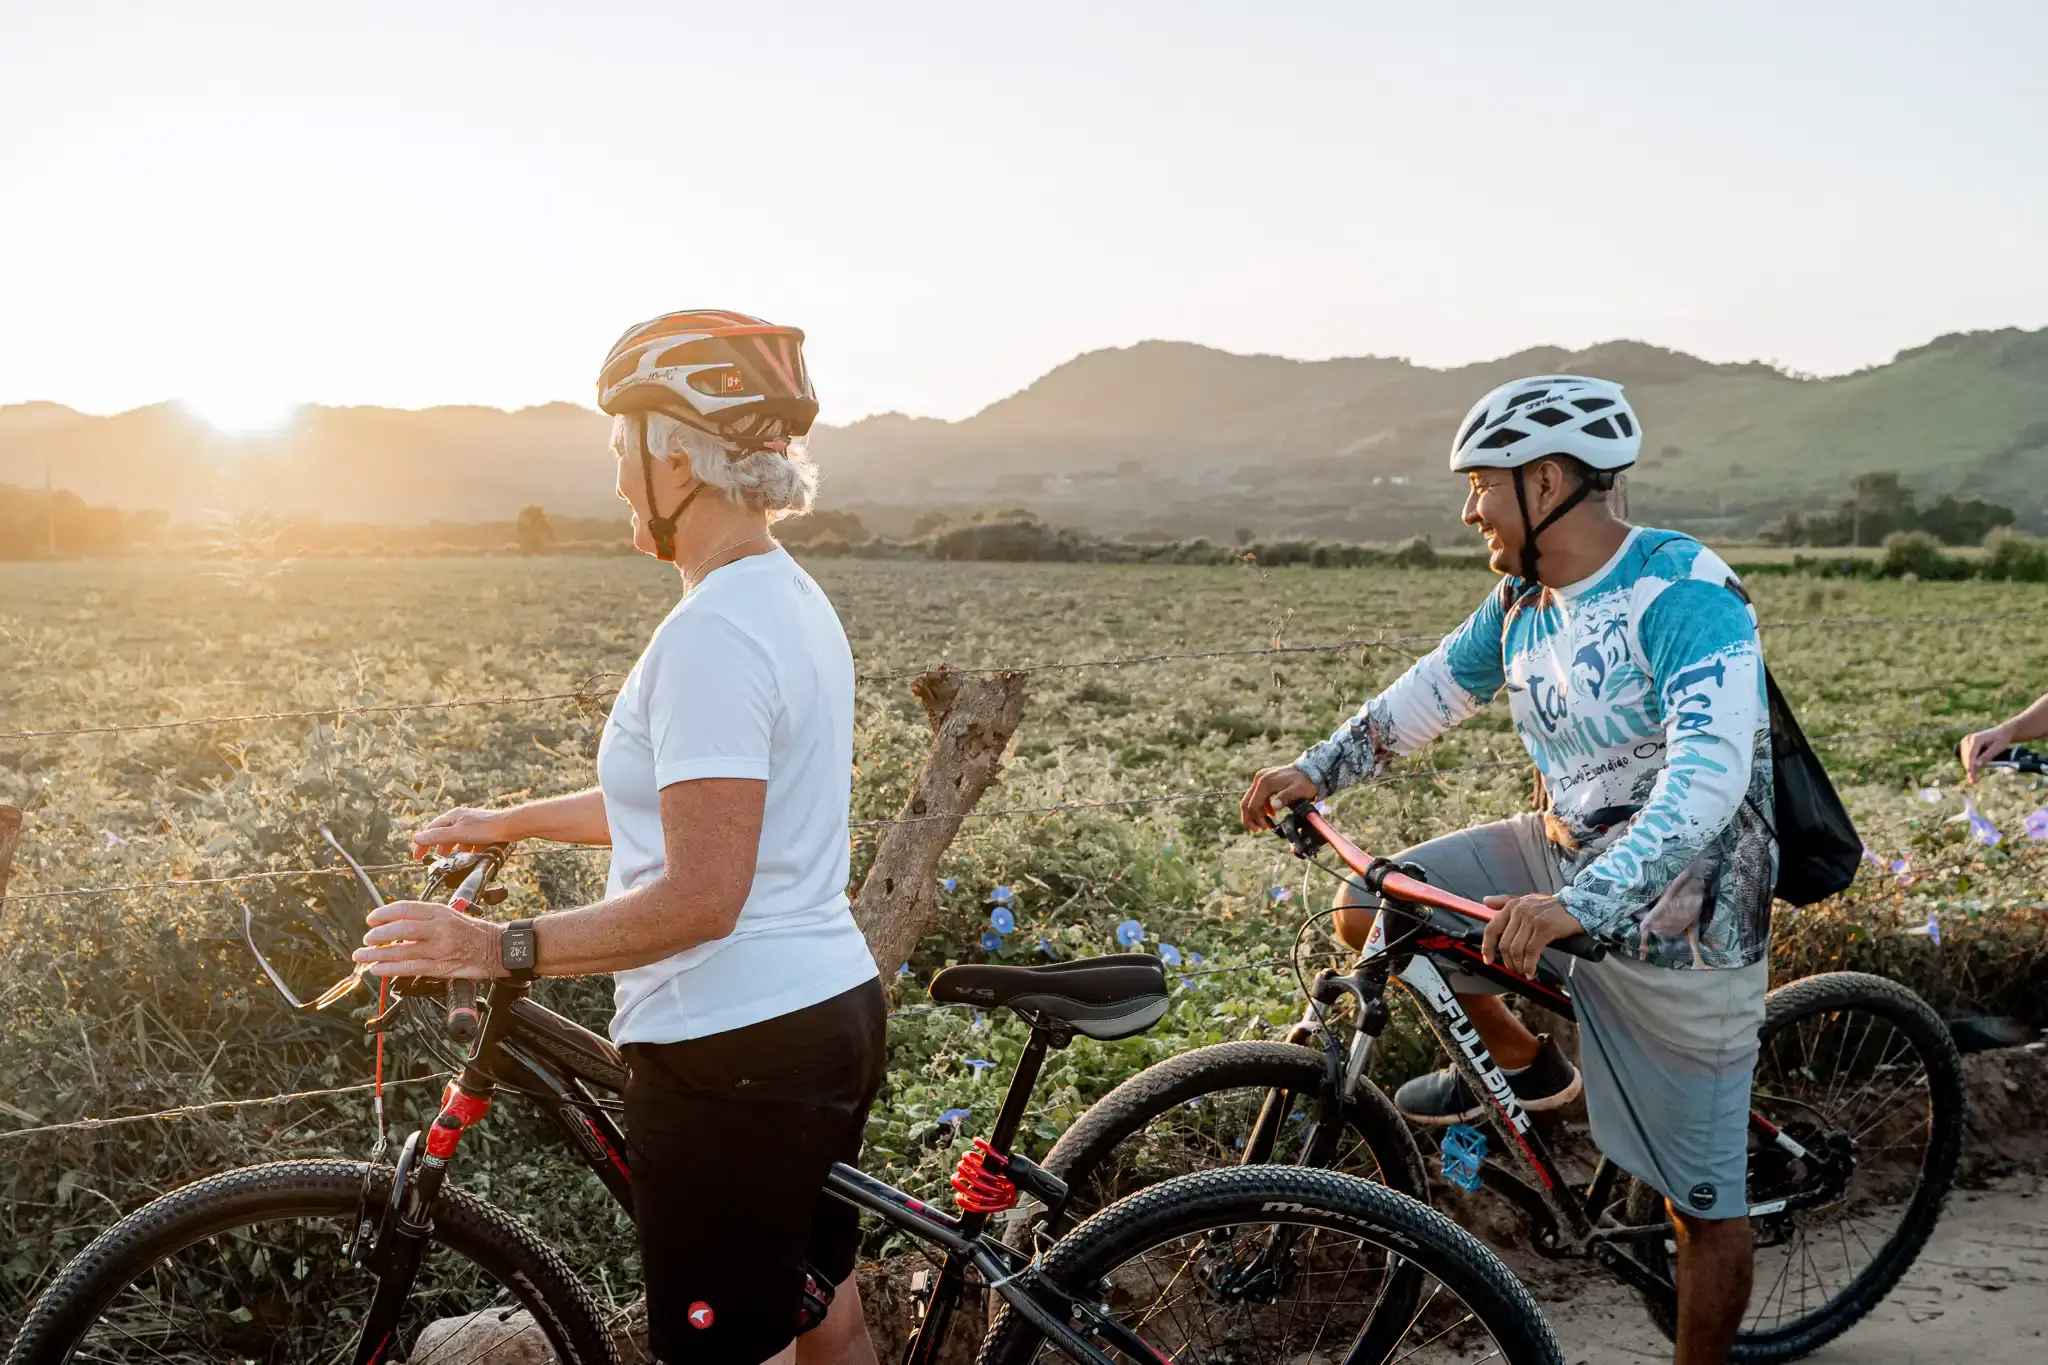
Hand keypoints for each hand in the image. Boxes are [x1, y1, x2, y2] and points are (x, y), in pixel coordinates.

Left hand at [354, 900, 504, 978]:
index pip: (405, 909)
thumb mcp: (449, 914)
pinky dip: (390, 969)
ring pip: (401, 951)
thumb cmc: (471, 931)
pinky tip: (377, 969)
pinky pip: (410, 968)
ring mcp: (439, 949)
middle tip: (367, 939)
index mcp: (439, 912)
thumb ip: (423, 918)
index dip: (384, 913)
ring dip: (377, 955)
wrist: (494, 948)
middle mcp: (439, 928)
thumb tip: (393, 923)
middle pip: (401, 929)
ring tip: (362, 956)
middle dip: (378, 935)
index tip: (371, 919)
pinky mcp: (439, 967)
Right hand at [412, 806, 518, 858]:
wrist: (512, 826)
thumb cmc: (485, 827)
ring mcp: (472, 825)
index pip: (431, 829)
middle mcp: (461, 819)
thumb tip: (416, 838)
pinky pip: (470, 843)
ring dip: (454, 852)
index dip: (423, 843)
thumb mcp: (457, 834)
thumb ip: (437, 837)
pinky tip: (470, 859)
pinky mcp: (483, 832)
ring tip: (452, 863)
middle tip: (434, 862)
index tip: (417, 856)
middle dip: (439, 849)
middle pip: (444, 835)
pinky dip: (467, 851)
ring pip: (458, 840)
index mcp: (453, 816)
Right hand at [1241, 765, 1318, 831]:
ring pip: (1249, 799)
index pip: (1253, 804)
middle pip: (1246, 802)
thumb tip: (1274, 806)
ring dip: (1255, 813)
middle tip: (1256, 830)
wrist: (1310, 771)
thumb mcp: (1298, 791)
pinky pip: (1256, 795)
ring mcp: (1261, 778)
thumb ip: (1285, 798)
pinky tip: (1270, 814)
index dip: (1256, 819)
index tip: (1265, 827)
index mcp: (1266, 782)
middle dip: (1250, 818)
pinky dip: (1261, 806)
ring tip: (1265, 824)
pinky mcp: (1264, 779)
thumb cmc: (1305, 782)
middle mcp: (1260, 778)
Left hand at [1480, 893, 1586, 976]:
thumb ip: (1504, 901)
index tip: (1488, 959)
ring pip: (1517, 950)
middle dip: (1507, 961)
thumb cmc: (1551, 907)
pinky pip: (1531, 952)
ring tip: (1523, 971)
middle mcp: (1519, 911)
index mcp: (1512, 906)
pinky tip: (1531, 971)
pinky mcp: (1544, 929)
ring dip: (1518, 966)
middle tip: (1513, 969)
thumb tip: (1486, 901)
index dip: (1487, 947)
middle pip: (1504, 944)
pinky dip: (1529, 966)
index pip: (1492, 928)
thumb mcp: (1526, 900)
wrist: (1577, 906)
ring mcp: (1531, 920)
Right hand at [1960, 723, 2014, 784]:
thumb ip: (1988, 755)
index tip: (1971, 776)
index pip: (1971, 755)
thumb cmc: (2002, 739)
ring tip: (1974, 778)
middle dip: (1970, 769)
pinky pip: (1966, 757)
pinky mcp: (1967, 745)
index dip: (1970, 766)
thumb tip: (1978, 765)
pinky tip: (1973, 770)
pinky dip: (1970, 764)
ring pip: (1965, 758)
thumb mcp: (1998, 747)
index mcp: (1976, 738)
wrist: (2003, 732)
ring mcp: (1966, 742)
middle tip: (1973, 781)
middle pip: (1966, 757)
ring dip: (1969, 767)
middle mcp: (1969, 739)